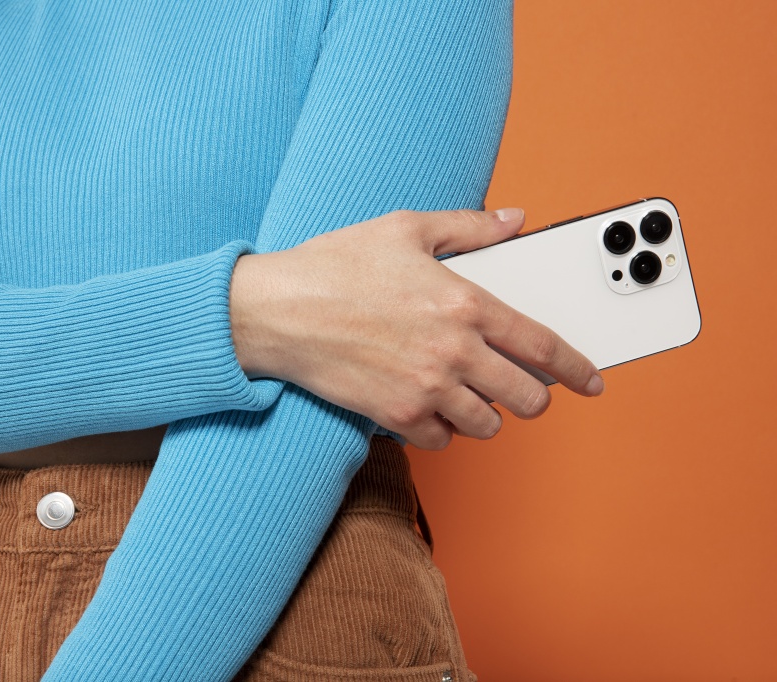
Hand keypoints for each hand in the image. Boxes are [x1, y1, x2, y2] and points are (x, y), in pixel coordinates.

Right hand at [230, 207, 604, 450]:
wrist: (276, 310)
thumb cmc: (334, 266)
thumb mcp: (405, 228)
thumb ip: (469, 226)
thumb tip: (514, 218)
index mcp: (464, 303)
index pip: (542, 345)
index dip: (577, 367)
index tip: (592, 380)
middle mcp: (453, 351)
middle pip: (525, 396)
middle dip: (535, 398)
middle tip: (524, 391)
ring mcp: (425, 388)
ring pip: (487, 425)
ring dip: (487, 413)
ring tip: (469, 395)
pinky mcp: (396, 415)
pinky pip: (441, 439)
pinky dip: (442, 429)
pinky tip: (429, 407)